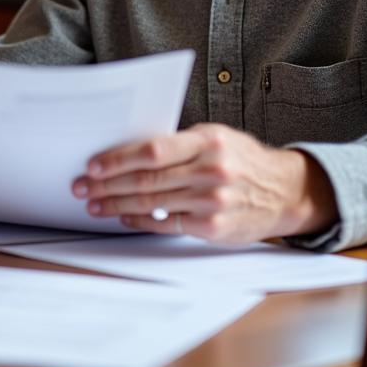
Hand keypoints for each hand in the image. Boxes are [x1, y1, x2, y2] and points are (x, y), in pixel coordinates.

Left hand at [72, 123, 337, 243]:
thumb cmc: (241, 158)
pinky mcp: (214, 228)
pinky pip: (166, 224)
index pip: (152, 149)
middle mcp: (211, 170)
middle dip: (107, 184)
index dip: (118, 158)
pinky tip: (122, 218)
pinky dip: (140, 221)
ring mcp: (213, 201)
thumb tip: (127, 151)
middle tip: (81, 186)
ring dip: (116, 204)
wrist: (284, 191)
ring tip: (93, 203)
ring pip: (152, 202)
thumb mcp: (216, 138)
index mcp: (208, 141)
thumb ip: (178, 144)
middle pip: (147, 178)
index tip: (92, 164)